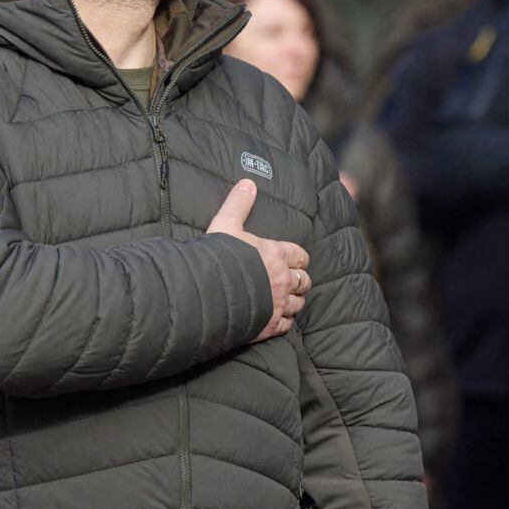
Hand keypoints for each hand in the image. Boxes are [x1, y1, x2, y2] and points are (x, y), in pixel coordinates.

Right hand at [207, 178, 308, 340]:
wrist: (205, 294)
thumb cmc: (216, 258)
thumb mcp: (225, 225)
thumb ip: (238, 204)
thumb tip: (247, 183)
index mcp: (275, 254)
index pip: (299, 256)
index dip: (298, 258)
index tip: (295, 260)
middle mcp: (281, 279)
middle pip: (303, 280)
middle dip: (300, 280)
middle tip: (293, 280)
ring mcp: (277, 304)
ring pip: (298, 304)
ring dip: (294, 300)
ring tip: (287, 299)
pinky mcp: (269, 325)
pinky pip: (287, 324)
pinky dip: (285, 321)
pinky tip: (277, 319)